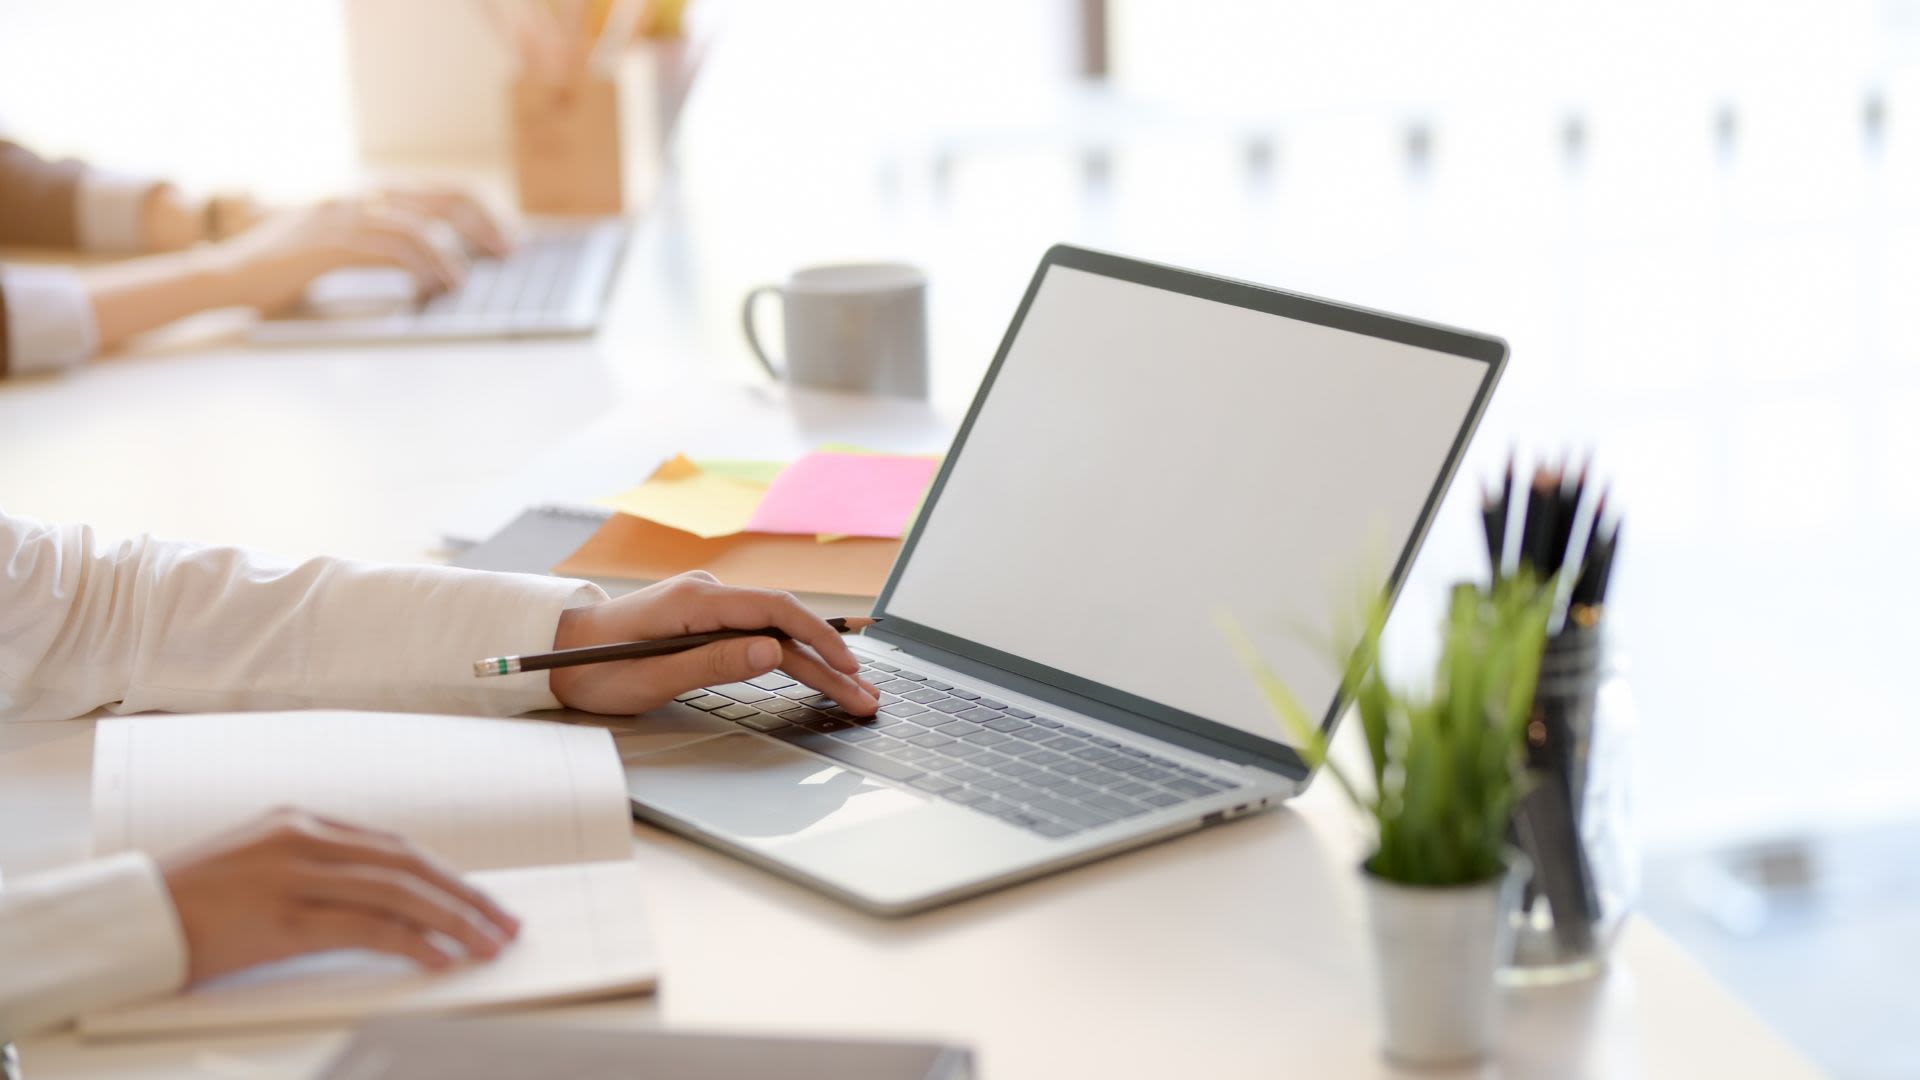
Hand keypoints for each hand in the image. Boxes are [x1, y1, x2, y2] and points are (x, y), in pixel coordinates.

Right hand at [159, 808, 518, 984]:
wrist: (128, 919)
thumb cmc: (190, 905)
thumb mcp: (259, 869)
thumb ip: (314, 870)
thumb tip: (381, 902)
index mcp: (301, 822)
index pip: (395, 847)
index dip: (446, 876)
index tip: (480, 901)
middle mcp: (304, 839)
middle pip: (409, 865)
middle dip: (465, 896)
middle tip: (504, 923)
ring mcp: (295, 875)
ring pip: (399, 893)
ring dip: (453, 921)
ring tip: (487, 944)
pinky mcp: (284, 917)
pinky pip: (367, 928)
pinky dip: (413, 943)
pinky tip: (441, 958)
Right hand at [207, 187, 511, 313]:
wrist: (224, 276)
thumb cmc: (282, 271)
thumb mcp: (340, 250)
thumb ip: (381, 248)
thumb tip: (436, 267)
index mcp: (363, 196)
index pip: (436, 191)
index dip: (478, 211)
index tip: (505, 238)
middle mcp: (356, 197)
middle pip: (437, 198)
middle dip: (480, 225)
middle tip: (508, 252)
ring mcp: (341, 217)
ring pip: (416, 225)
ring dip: (449, 255)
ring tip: (465, 282)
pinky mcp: (327, 243)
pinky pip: (386, 250)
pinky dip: (418, 267)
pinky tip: (431, 287)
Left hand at [549, 571, 882, 716]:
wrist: (556, 650)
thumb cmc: (591, 668)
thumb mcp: (650, 677)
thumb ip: (714, 663)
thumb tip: (772, 653)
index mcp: (694, 601)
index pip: (775, 611)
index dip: (818, 640)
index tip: (848, 669)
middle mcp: (707, 594)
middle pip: (784, 626)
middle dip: (830, 662)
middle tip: (866, 697)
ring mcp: (709, 605)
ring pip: (777, 632)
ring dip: (817, 663)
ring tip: (855, 692)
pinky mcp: (708, 619)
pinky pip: (760, 633)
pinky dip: (792, 656)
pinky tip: (820, 671)